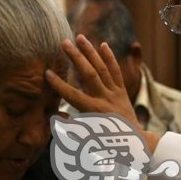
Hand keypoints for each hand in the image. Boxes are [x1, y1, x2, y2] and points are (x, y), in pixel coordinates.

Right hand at [48, 36, 161, 153]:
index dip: (59, 85)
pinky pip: (116, 72)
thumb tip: (56, 117)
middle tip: (63, 42)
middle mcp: (105, 100)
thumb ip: (72, 127)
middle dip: (76, 57)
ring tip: (79, 37)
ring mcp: (115, 93)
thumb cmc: (106, 142)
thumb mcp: (87, 138)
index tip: (47, 73)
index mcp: (94, 112)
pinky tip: (103, 45)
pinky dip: (110, 58)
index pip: (73, 95)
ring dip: (90, 52)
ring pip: (102, 69)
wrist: (133, 141)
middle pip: (89, 74)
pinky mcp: (122, 90)